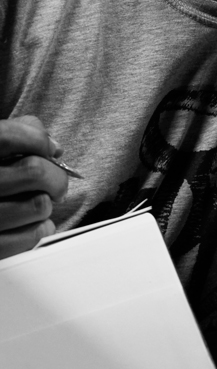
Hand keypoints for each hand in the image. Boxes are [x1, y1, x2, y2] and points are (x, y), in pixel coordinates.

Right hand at [0, 115, 68, 258]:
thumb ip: (18, 133)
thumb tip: (53, 148)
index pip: (7, 138)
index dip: (36, 139)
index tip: (49, 148)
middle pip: (33, 171)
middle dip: (55, 176)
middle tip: (56, 182)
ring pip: (38, 205)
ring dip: (47, 204)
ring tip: (38, 204)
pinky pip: (31, 236)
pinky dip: (42, 228)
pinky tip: (35, 224)